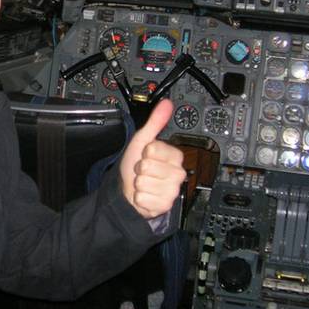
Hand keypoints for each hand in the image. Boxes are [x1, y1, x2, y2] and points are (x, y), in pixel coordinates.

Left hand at [119, 99, 185, 218]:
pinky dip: (140, 198)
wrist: (131, 191)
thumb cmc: (137, 166)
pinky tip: (145, 196)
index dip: (145, 152)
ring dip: (139, 184)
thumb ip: (155, 122)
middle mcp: (177, 173)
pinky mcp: (164, 205)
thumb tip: (166, 103)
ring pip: (145, 183)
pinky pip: (144, 198)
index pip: (154, 148)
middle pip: (148, 166)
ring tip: (145, 184)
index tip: (147, 155)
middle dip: (140, 169)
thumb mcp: (143, 141)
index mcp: (174, 156)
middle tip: (144, 172)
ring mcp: (172, 190)